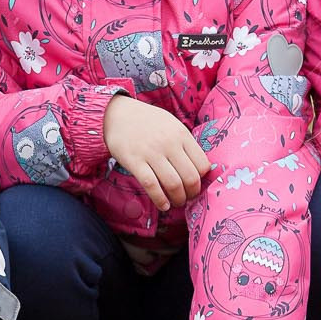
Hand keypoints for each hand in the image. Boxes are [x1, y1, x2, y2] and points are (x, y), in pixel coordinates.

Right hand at [105, 96, 212, 212]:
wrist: (117, 114)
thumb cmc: (147, 122)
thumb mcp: (172, 125)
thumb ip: (185, 143)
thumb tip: (200, 167)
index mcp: (182, 134)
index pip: (202, 164)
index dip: (202, 180)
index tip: (196, 185)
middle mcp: (169, 144)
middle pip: (190, 177)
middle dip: (192, 194)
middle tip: (188, 198)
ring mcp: (151, 153)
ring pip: (173, 184)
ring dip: (178, 199)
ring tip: (176, 202)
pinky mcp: (134, 161)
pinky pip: (151, 185)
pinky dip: (160, 199)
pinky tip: (163, 205)